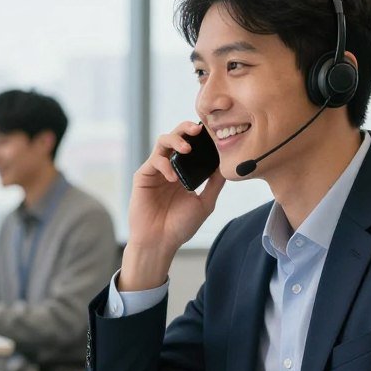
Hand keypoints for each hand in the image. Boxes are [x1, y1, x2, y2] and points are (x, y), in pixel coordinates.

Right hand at [121, 122, 225, 289]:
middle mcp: (169, 167)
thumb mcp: (205, 202)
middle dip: (186, 128)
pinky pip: (154, 160)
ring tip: (187, 148)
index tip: (213, 132)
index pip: (192, 145)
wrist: (160, 242)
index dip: (200, 136)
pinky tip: (173, 178)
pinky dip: (164, 164)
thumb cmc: (181, 226)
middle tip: (197, 129)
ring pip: (163, 141)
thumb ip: (215, 183)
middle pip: (176, 137)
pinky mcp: (143, 176)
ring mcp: (156, 170)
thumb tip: (227, 164)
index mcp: (184, 172)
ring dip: (175, 140)